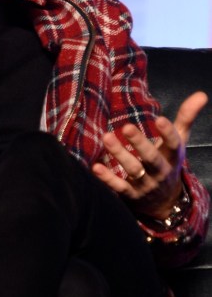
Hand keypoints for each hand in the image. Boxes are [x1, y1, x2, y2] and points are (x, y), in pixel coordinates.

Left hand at [91, 91, 207, 219]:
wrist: (165, 202)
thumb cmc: (168, 162)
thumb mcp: (180, 141)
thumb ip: (186, 118)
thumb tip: (201, 94)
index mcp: (173, 157)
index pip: (174, 144)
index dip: (168, 133)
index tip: (160, 119)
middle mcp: (161, 171)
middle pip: (151, 157)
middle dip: (140, 143)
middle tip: (127, 127)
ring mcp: (146, 183)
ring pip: (133, 169)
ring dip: (119, 154)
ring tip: (106, 137)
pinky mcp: (131, 194)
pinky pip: (119, 187)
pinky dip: (107, 178)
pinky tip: (96, 167)